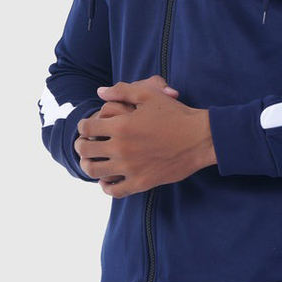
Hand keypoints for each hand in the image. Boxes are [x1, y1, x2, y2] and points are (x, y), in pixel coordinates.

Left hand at [75, 75, 216, 196]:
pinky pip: (114, 190)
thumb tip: (99, 92)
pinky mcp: (141, 183)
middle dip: (81, 145)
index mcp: (121, 125)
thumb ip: (121, 91)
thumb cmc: (176, 113)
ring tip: (93, 161)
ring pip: (94, 171)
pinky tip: (108, 179)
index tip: (87, 127)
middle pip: (86, 150)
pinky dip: (106, 186)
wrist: (200, 138)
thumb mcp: (149, 95)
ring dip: (88, 165)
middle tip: (85, 144)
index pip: (86, 128)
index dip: (83, 126)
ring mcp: (130, 168)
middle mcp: (121, 148)